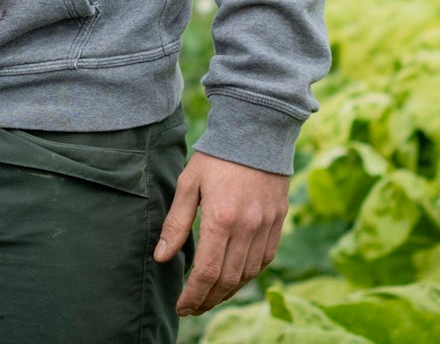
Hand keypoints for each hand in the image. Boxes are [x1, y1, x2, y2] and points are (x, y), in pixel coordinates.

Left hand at [153, 151, 289, 316]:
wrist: (256, 131)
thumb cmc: (216, 155)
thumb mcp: (188, 183)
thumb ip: (176, 223)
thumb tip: (161, 257)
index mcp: (221, 218)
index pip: (207, 272)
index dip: (193, 295)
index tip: (182, 306)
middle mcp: (248, 227)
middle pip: (228, 280)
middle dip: (208, 300)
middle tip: (192, 308)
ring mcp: (266, 226)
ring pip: (248, 274)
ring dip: (228, 291)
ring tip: (210, 297)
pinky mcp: (278, 221)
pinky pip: (265, 259)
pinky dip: (249, 274)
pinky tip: (234, 277)